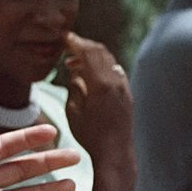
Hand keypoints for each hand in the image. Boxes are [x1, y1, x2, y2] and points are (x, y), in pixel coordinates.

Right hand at [59, 31, 133, 157]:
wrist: (116, 153)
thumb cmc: (90, 135)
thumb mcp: (73, 110)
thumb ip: (74, 86)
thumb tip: (76, 71)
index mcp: (101, 84)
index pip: (88, 52)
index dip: (75, 42)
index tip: (63, 37)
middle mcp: (116, 82)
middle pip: (101, 52)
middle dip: (84, 45)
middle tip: (68, 46)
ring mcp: (125, 88)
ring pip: (109, 61)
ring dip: (93, 56)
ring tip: (74, 62)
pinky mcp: (128, 94)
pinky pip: (115, 72)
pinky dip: (102, 66)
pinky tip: (90, 75)